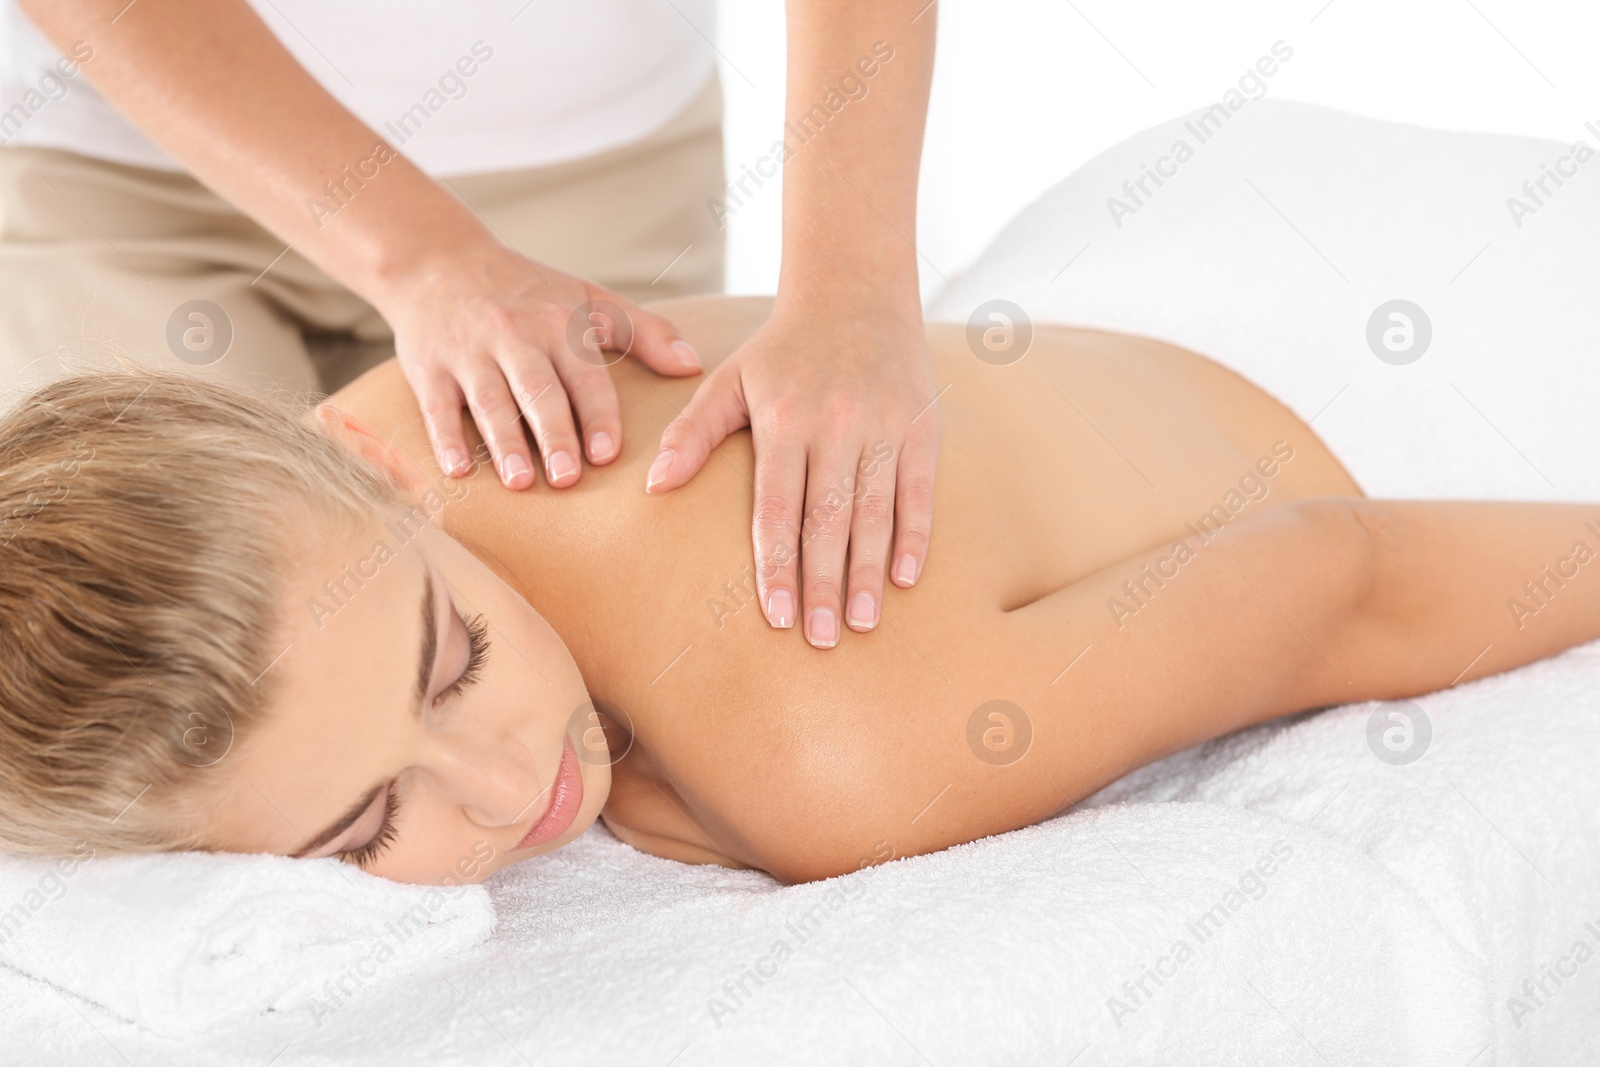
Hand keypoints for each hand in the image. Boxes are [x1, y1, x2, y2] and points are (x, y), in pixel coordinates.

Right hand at [381, 243, 703, 488]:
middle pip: (537, 390)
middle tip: (568, 478)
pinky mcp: (428, 367)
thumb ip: (644, 331)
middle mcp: (514, 337)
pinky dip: (445, 438)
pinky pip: (437, 406)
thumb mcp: (587, 298)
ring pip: (488, 400)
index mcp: (557, 324)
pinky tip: (458, 471)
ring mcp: (468, 352)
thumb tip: (694, 366)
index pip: (583, 375)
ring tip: (521, 482)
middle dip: (553, 434)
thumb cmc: (527, 290)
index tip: (608, 454)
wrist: (437, 260)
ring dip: (504, 442)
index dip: (597, 415)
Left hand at [645, 297, 939, 648]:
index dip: (776, 565)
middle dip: (825, 583)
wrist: (855, 288)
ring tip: (863, 623)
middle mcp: (835, 426)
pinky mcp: (921, 426)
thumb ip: (692, 433)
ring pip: (876, 512)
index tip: (776, 616)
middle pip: (828, 519)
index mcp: (784, 420)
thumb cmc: (782, 347)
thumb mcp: (729, 380)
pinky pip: (919, 491)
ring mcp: (883, 427)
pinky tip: (904, 578)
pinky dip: (915, 536)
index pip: (778, 508)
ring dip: (869, 571)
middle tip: (822, 638)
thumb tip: (653, 485)